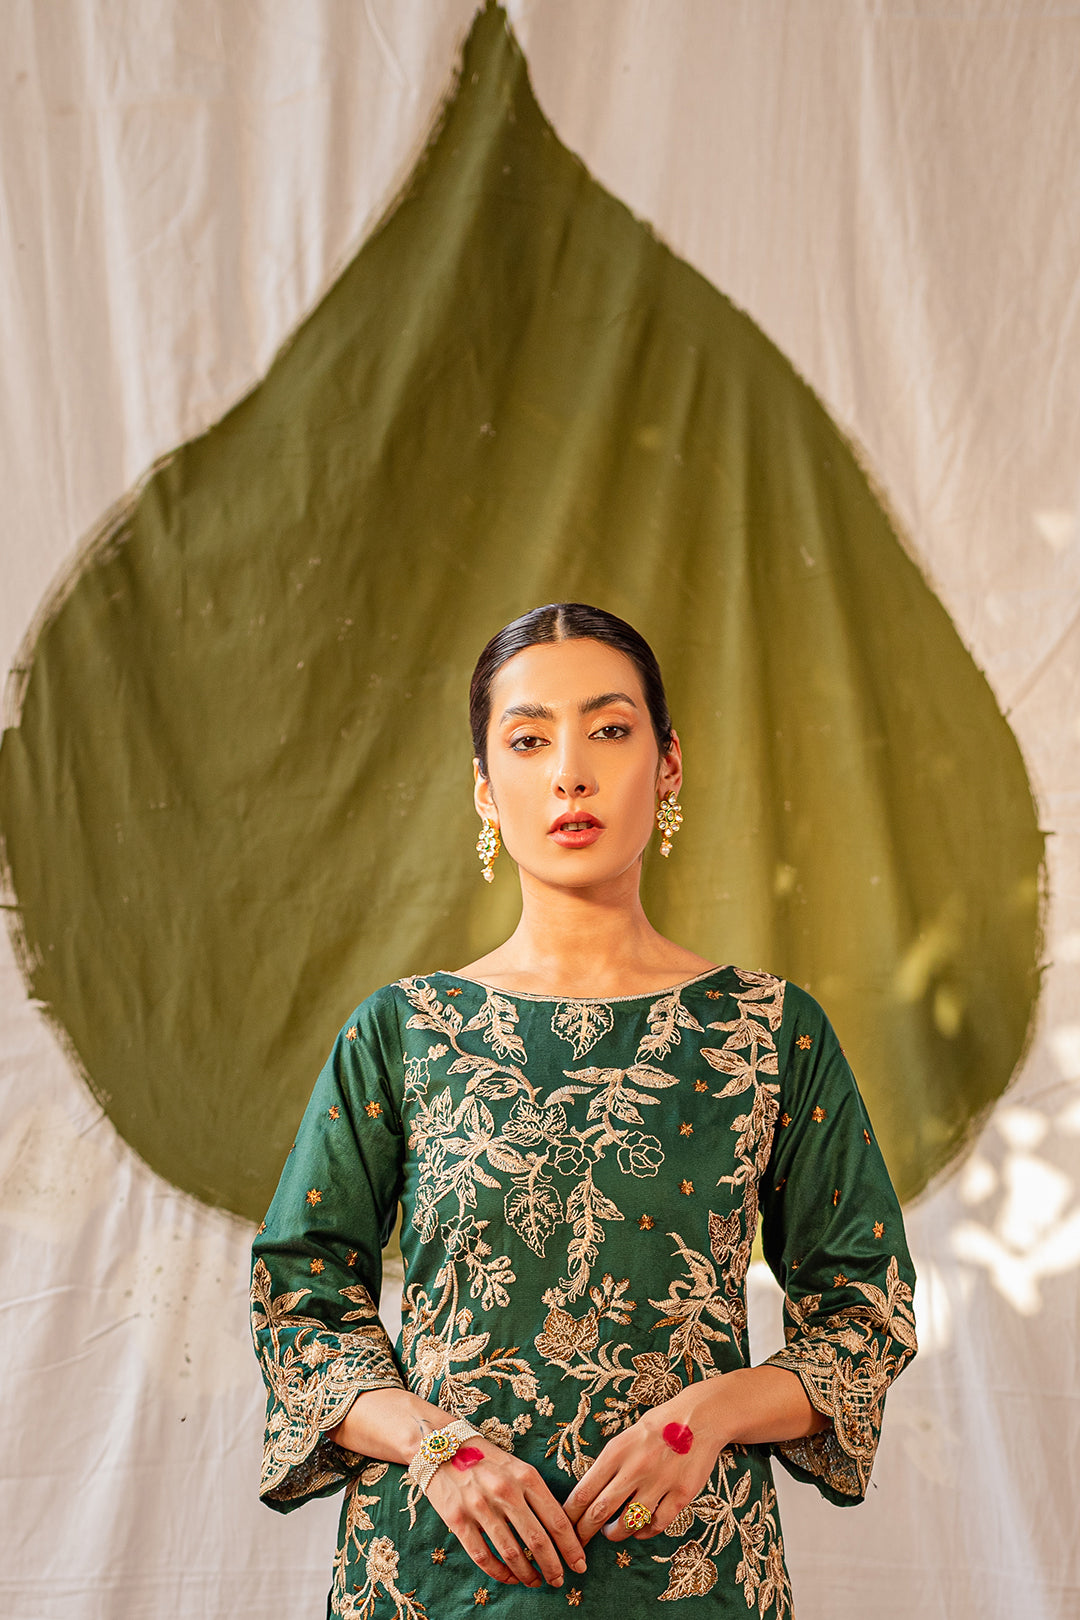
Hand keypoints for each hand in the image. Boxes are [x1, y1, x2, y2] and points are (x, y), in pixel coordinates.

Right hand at [424, 1437, 588, 1588]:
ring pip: (511, 1553)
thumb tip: (558, 1529)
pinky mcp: (457, 1519)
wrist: (439, 1445)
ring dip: (527, 1573)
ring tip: (535, 1581)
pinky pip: (483, 1556)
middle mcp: (505, 1491)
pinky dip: (499, 1573)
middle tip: (559, 1580)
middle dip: (552, 1566)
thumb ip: (534, 1492)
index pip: (556, 1519)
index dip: (570, 1546)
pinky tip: (509, 1577)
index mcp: (525, 1475)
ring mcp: (480, 1506)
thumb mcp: (515, 1466)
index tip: (579, 1563)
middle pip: (537, 1540)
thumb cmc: (484, 1457)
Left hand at [562, 1382, 728, 1546]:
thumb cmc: (658, 1426)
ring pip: (628, 1523)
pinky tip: (639, 1531)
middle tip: (579, 1540)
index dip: (571, 1514)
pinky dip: (644, 1532)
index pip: (584, 1491)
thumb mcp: (625, 1437)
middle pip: (601, 1511)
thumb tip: (588, 1493)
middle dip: (585, 1531)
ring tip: (611, 1533)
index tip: (563, 1524)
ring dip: (615, 1533)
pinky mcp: (681, 1494)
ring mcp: (659, 1483)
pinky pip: (657, 1524)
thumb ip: (609, 1463)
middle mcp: (635, 1468)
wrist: (699, 1417)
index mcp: (617, 1451)